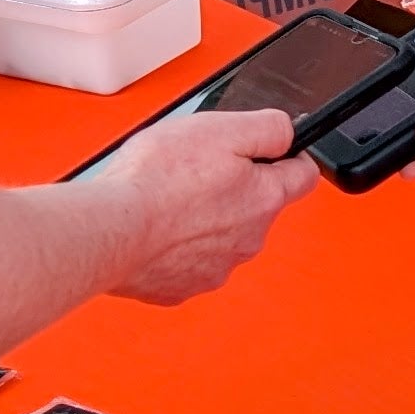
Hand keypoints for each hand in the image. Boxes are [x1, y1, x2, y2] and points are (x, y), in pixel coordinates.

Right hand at [90, 105, 320, 304]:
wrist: (111, 229)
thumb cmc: (157, 180)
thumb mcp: (220, 128)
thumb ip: (267, 127)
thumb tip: (287, 132)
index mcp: (264, 199)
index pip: (303, 176)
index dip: (289, 156)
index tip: (273, 150)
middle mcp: (248, 240)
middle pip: (256, 206)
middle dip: (234, 186)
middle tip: (196, 170)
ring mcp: (215, 268)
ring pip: (221, 235)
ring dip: (202, 217)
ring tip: (167, 199)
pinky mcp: (181, 286)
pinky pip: (186, 260)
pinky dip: (174, 245)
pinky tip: (153, 228)